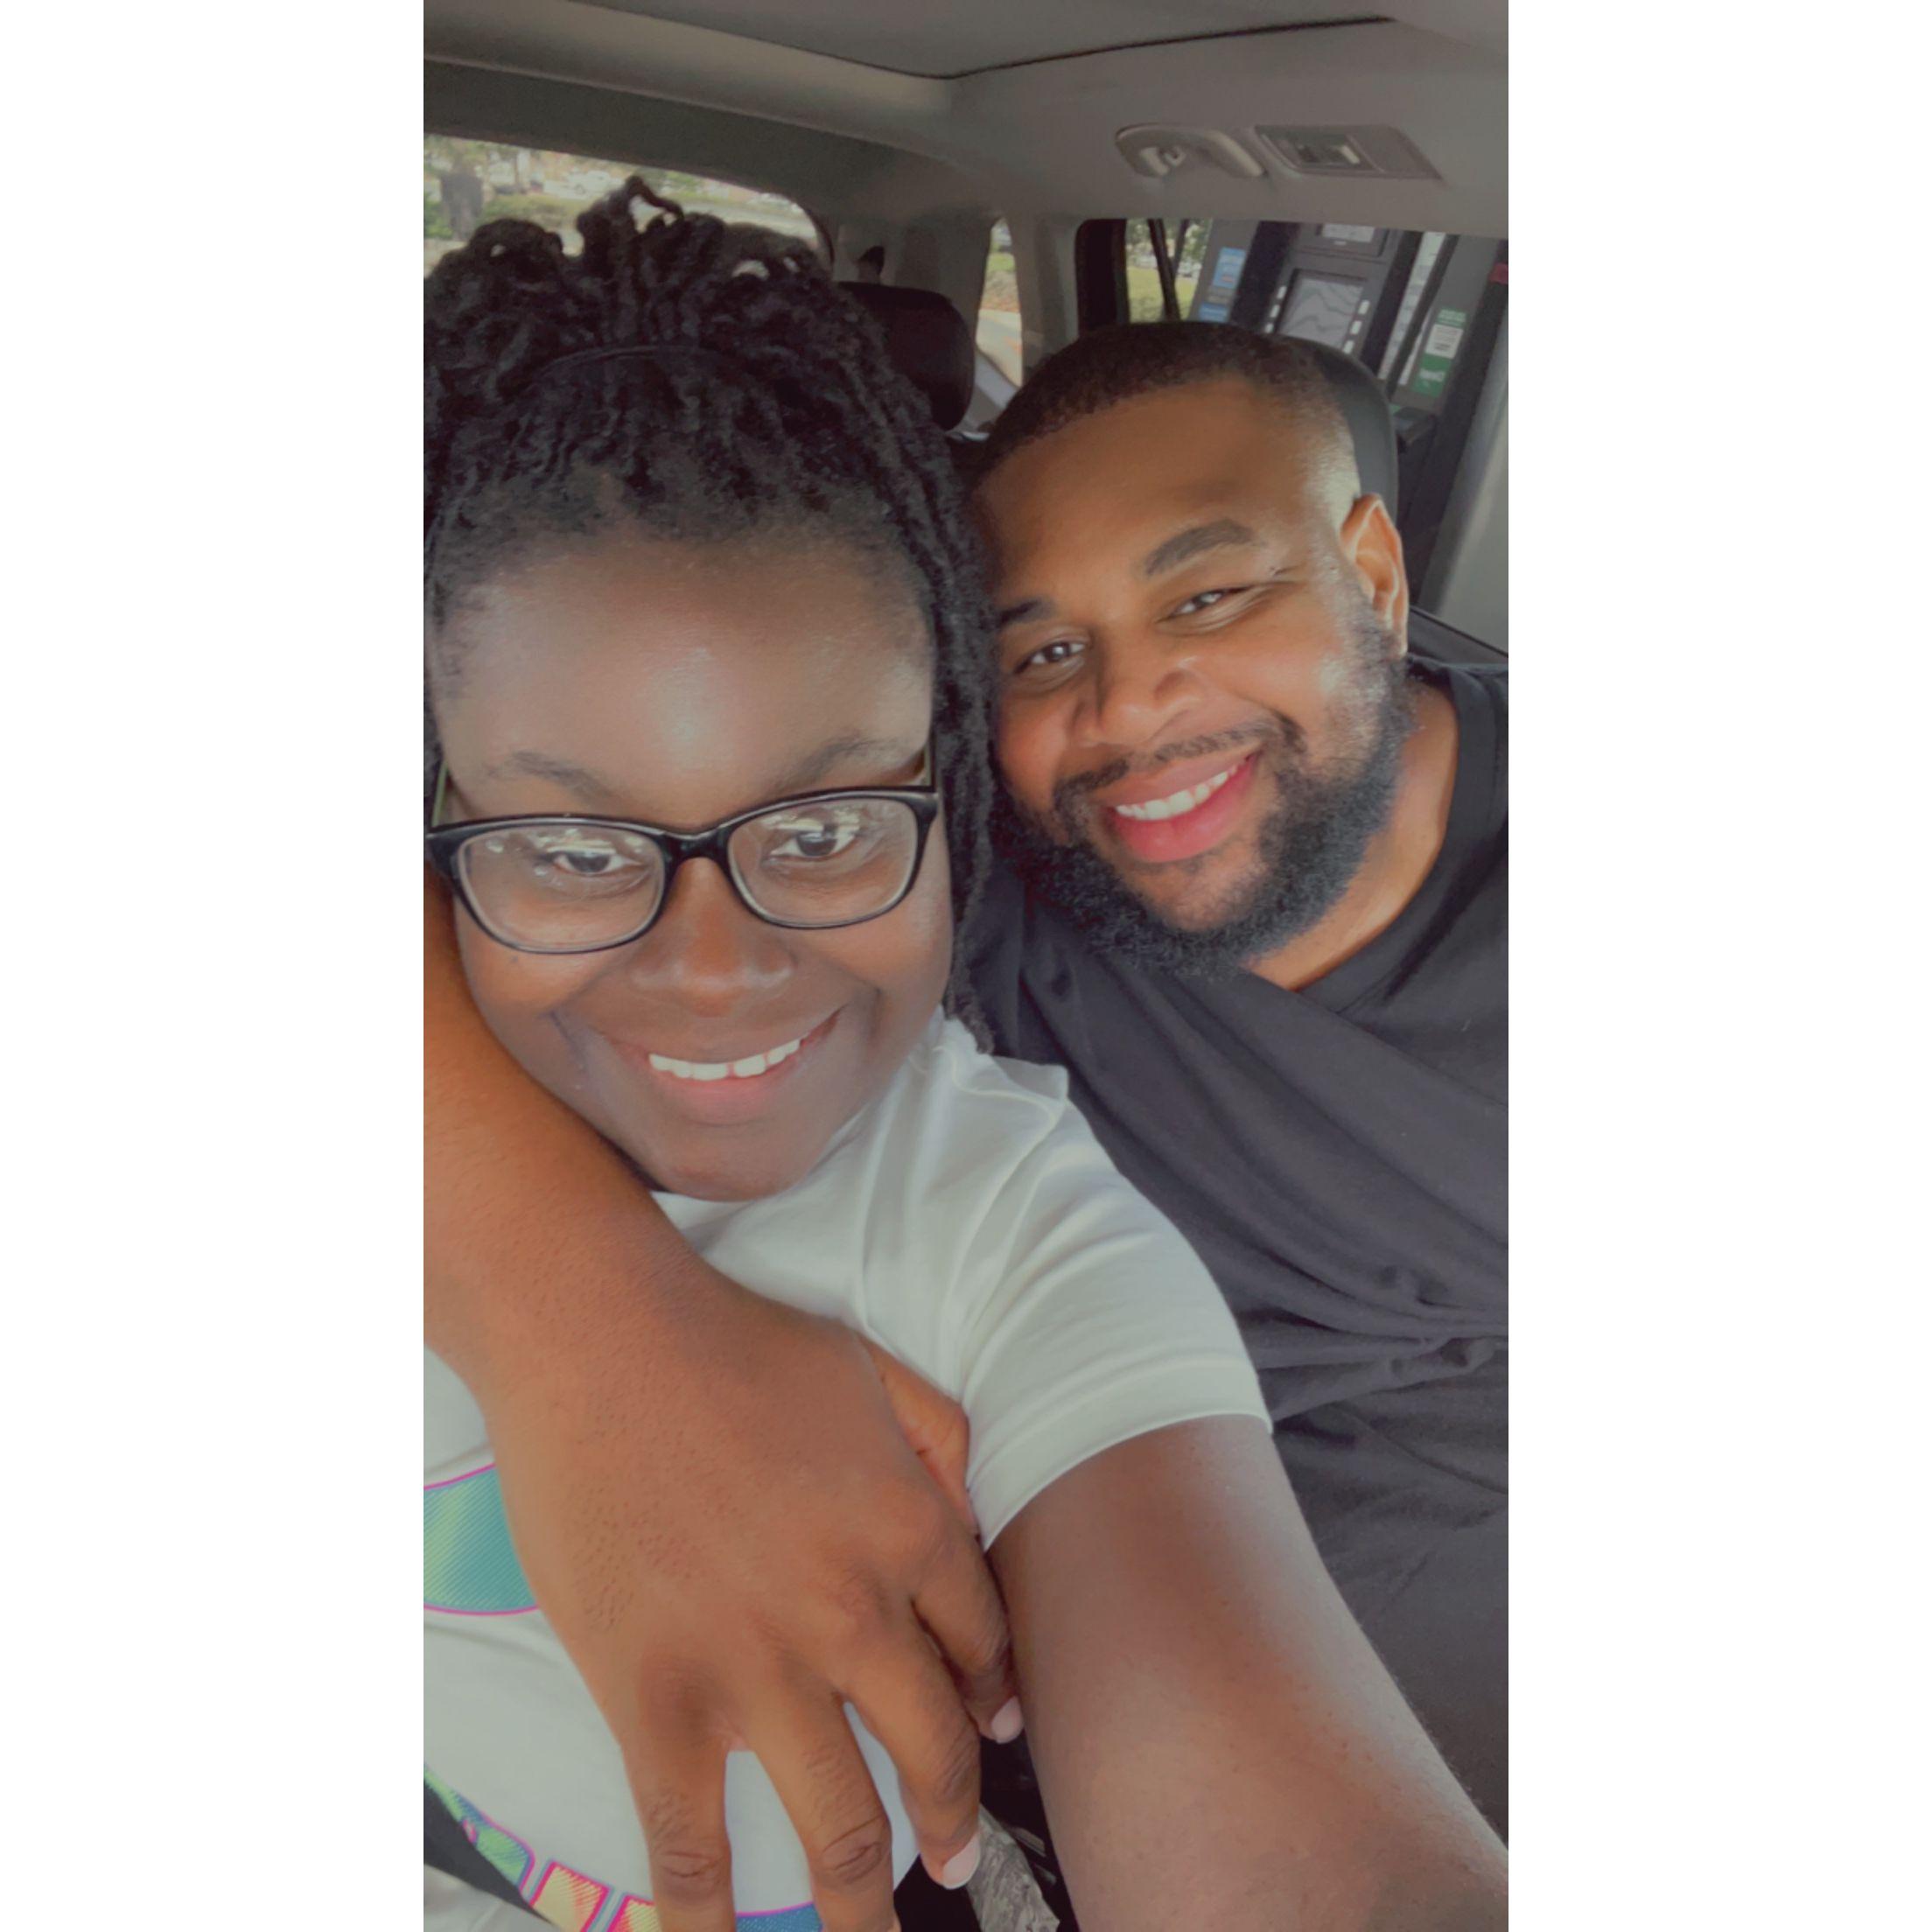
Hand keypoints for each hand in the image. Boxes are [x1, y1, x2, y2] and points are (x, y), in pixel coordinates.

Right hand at [476, 1272, 1017, 1931]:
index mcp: (909, 1529)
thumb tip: (973, 1516)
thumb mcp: (872, 1367)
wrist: (599, 1339)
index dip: (994, 1699)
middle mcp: (853, 1615)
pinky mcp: (657, 1702)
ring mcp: (755, 1670)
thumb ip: (940, 1441)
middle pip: (933, 1749)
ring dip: (867, 1898)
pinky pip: (691, 1842)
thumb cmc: (731, 1342)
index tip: (996, 1732)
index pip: (979, 1645)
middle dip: (953, 1818)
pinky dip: (707, 1917)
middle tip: (954, 1859)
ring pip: (839, 1822)